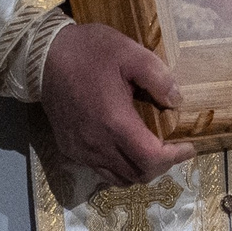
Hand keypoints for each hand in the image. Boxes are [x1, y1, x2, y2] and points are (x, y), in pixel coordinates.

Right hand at [40, 22, 195, 185]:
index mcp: (115, 123)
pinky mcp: (69, 149)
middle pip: (138, 175)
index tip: (188, 146)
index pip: (151, 159)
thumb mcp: (129, 53)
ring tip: (151, 151)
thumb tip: (176, 101)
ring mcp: (81, 151)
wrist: (43, 57)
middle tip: (172, 149)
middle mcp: (97, 145)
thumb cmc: (89, 52)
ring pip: (119, 178)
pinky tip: (125, 149)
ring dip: (140, 170)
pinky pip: (100, 171)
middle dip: (161, 166)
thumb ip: (158, 77)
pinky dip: (119, 168)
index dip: (175, 158)